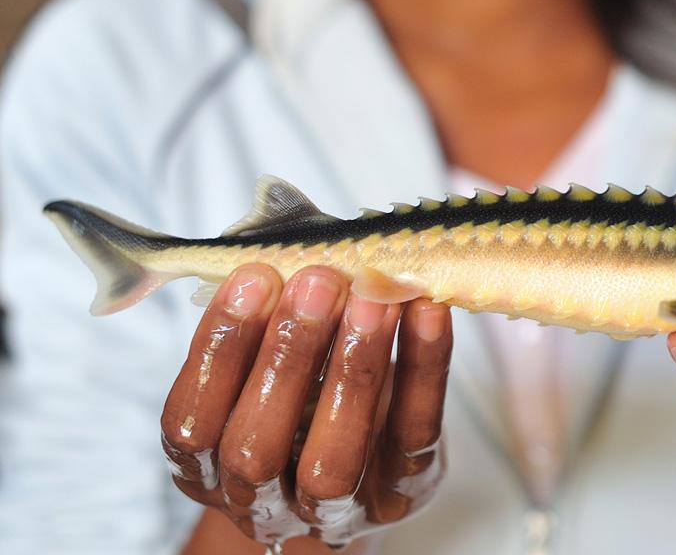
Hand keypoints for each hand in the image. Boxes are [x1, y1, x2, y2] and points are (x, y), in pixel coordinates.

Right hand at [161, 264, 452, 548]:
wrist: (359, 469)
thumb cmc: (300, 398)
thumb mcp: (266, 361)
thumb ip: (263, 313)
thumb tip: (279, 226)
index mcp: (206, 468)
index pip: (190, 423)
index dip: (217, 351)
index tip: (254, 277)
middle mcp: (261, 502)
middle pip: (256, 449)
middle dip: (286, 358)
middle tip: (318, 281)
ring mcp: (335, 509)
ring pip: (331, 460)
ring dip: (351, 371)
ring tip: (372, 299)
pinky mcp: (401, 491)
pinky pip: (412, 434)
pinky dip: (422, 368)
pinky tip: (426, 312)